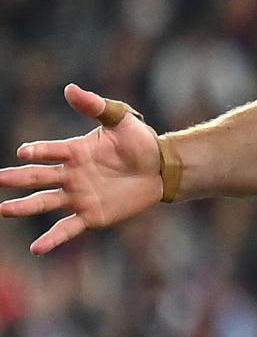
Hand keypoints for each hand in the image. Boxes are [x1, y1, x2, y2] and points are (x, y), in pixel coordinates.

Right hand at [0, 84, 162, 254]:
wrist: (161, 169)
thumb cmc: (139, 142)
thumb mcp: (121, 120)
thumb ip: (96, 106)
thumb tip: (69, 88)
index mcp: (74, 152)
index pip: (50, 151)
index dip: (38, 151)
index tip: (25, 153)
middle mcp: (70, 175)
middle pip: (38, 177)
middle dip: (16, 178)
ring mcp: (79, 197)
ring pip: (45, 202)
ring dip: (24, 207)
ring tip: (3, 210)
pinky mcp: (91, 216)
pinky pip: (67, 228)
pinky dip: (52, 239)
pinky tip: (36, 248)